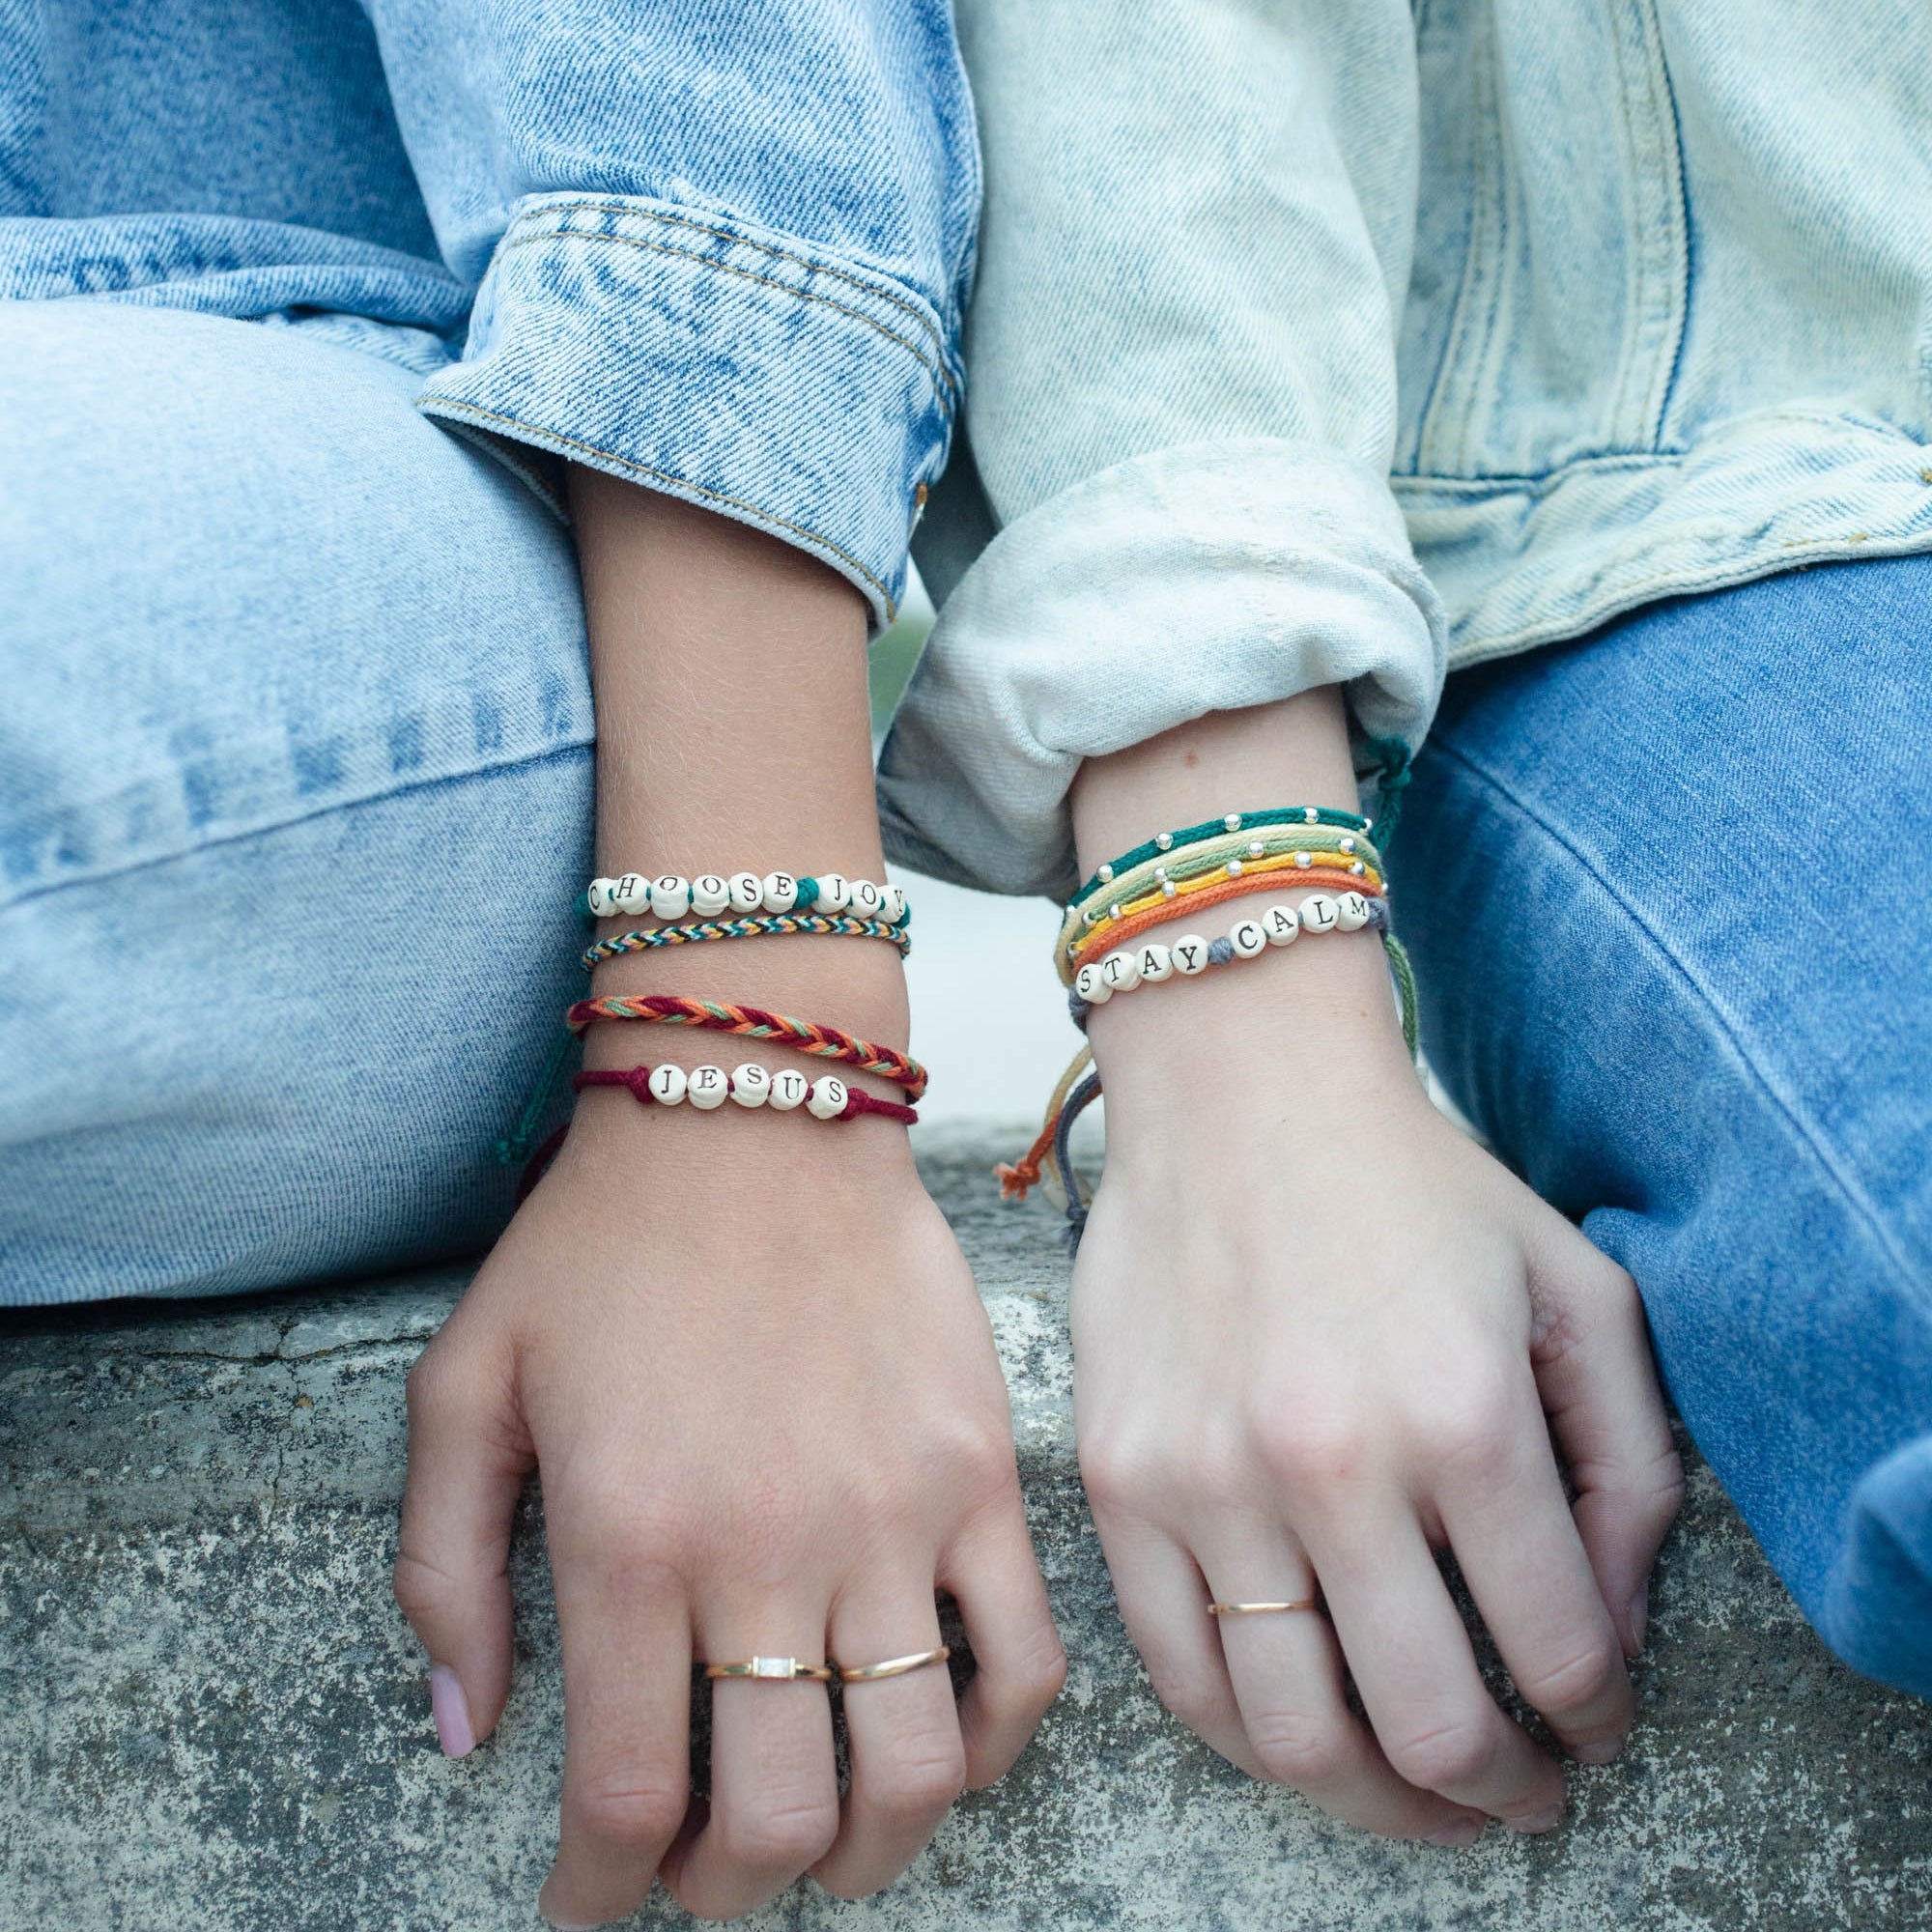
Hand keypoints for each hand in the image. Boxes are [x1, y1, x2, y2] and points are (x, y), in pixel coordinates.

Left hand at [393, 1106, 1064, 1923]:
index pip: (624, 1794)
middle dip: (725, 1890)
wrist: (755, 1112)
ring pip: (912, 1769)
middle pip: (775, 1818)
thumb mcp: (465, 1385)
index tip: (589, 1907)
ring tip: (821, 1842)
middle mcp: (769, 1552)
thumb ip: (443, 1568)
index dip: (599, 1891)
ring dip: (864, 1849)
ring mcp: (893, 1518)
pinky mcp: (979, 1475)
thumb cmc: (600, 1243)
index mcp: (629, 1540)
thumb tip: (467, 1733)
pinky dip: (991, 1742)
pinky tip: (939, 1743)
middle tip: (700, 1879)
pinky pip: (1024, 1659)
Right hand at [1069, 946, 1682, 1842]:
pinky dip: (1248, 1735)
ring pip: (1293, 1734)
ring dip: (1376, 1801)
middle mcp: (1332, 1463)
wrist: (1237, 1088)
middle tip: (1520, 1789)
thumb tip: (1608, 1620)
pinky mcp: (1118, 1476)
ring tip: (1412, 1791)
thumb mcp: (1576, 1285)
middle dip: (1500, 1791)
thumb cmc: (1413, 1182)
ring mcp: (1207, 1477)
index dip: (1597, 1720)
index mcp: (1465, 1414)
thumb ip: (1629, 1462)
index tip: (1594, 1722)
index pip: (1558, 1654)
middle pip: (1430, 1729)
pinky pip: (1176, 1670)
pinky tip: (1299, 1721)